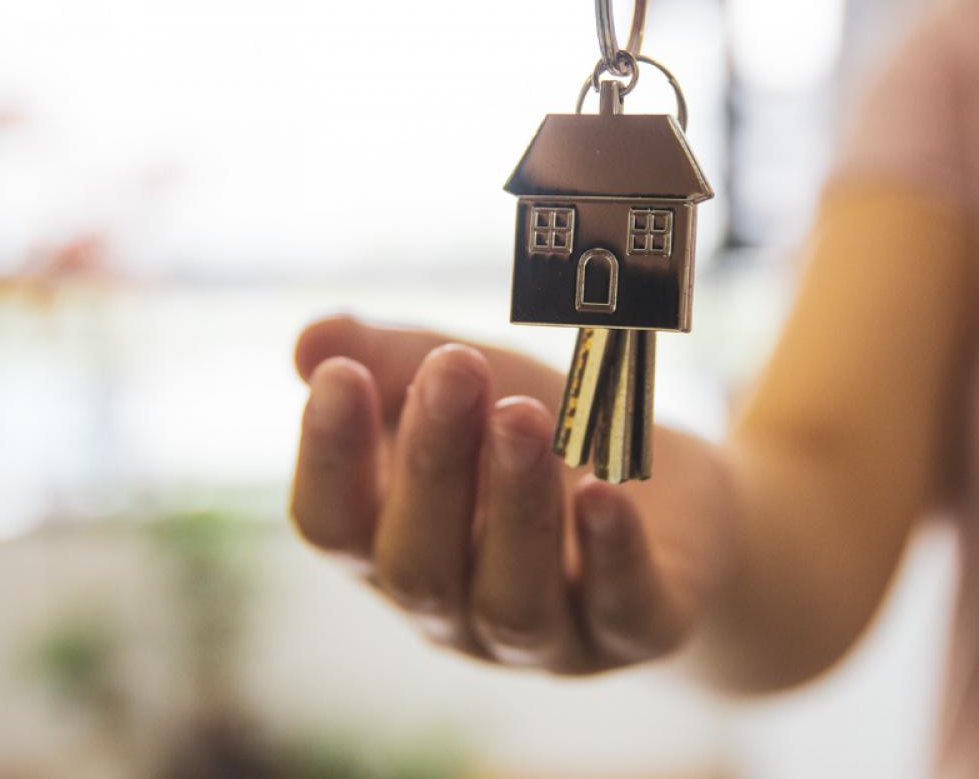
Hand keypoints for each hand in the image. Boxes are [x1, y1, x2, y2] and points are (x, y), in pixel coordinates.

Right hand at [290, 315, 736, 672]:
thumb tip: (310, 341)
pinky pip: (620, 607)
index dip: (329, 458)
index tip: (342, 377)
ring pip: (512, 599)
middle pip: (419, 564)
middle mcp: (457, 610)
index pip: (334, 527)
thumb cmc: (543, 439)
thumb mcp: (474, 391)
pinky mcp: (635, 629)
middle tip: (455, 369)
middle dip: (433, 464)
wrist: (668, 499)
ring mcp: (546, 637)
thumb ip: (396, 362)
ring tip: (523, 417)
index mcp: (395, 551)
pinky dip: (610, 551)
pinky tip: (604, 490)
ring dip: (514, 506)